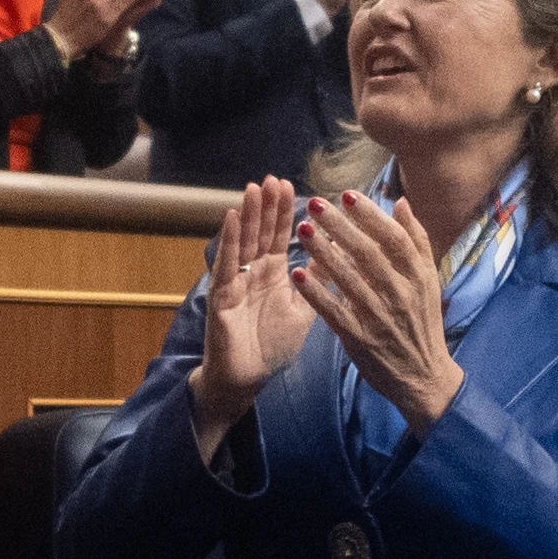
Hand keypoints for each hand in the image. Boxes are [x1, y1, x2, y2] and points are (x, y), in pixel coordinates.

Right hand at [188, 179, 312, 450]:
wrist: (246, 380)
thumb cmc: (271, 348)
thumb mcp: (302, 311)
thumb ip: (316, 283)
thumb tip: (336, 255)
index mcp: (272, 275)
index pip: (278, 237)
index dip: (283, 212)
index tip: (291, 186)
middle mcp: (252, 273)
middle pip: (260, 233)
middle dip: (267, 206)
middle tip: (274, 178)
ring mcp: (235, 282)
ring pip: (243, 242)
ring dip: (249, 214)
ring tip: (255, 187)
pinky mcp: (221, 296)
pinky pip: (226, 264)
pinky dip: (230, 240)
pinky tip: (233, 216)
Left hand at [294, 193, 465, 430]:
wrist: (423, 376)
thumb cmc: (421, 322)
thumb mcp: (428, 280)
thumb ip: (415, 240)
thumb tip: (400, 202)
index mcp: (418, 276)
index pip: (393, 238)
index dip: (369, 215)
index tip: (346, 194)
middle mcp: (400, 294)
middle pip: (367, 254)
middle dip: (339, 226)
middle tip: (315, 204)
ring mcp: (378, 317)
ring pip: (347, 279)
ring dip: (322, 253)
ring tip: (302, 230)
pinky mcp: (359, 338)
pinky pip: (333, 310)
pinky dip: (315, 292)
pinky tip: (297, 273)